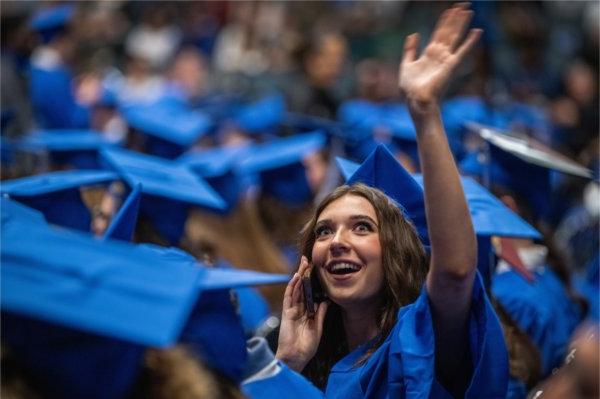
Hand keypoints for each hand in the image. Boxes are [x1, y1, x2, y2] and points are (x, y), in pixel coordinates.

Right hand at [275, 256, 328, 371]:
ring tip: (303, 264)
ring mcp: (292, 310)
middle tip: (308, 260)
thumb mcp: (317, 328)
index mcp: (306, 312)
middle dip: (304, 274)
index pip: (309, 293)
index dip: (311, 282)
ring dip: (299, 276)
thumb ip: (320, 314)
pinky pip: (289, 297)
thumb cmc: (305, 346)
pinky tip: (296, 277)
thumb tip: (326, 301)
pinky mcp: (287, 313)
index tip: (316, 270)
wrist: (295, 358)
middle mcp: (298, 309)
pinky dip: (292, 287)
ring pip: (296, 289)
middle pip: (301, 288)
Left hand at [399, 3, 481, 111]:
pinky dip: (470, 41)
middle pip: (449, 32)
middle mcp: (439, 55)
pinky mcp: (450, 65)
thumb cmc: (410, 88)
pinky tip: (477, 31)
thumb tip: (414, 34)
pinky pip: (462, 51)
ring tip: (468, 11)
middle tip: (463, 4)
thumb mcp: (406, 64)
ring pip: (455, 36)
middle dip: (455, 18)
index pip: (439, 33)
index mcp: (429, 54)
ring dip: (461, 23)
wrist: (415, 100)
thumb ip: (410, 49)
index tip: (450, 10)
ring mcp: (446, 59)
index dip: (444, 21)